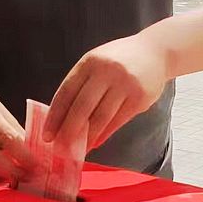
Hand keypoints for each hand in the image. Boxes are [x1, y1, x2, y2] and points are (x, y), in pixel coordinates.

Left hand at [45, 33, 169, 151]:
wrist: (156, 51)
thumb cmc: (119, 60)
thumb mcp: (97, 63)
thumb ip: (81, 84)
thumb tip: (62, 119)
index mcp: (90, 62)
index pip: (66, 92)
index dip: (55, 116)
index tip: (47, 134)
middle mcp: (106, 71)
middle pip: (82, 107)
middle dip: (68, 130)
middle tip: (60, 148)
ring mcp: (125, 84)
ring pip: (100, 117)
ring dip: (87, 137)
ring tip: (78, 149)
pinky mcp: (139, 98)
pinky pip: (118, 121)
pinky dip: (104, 134)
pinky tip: (95, 142)